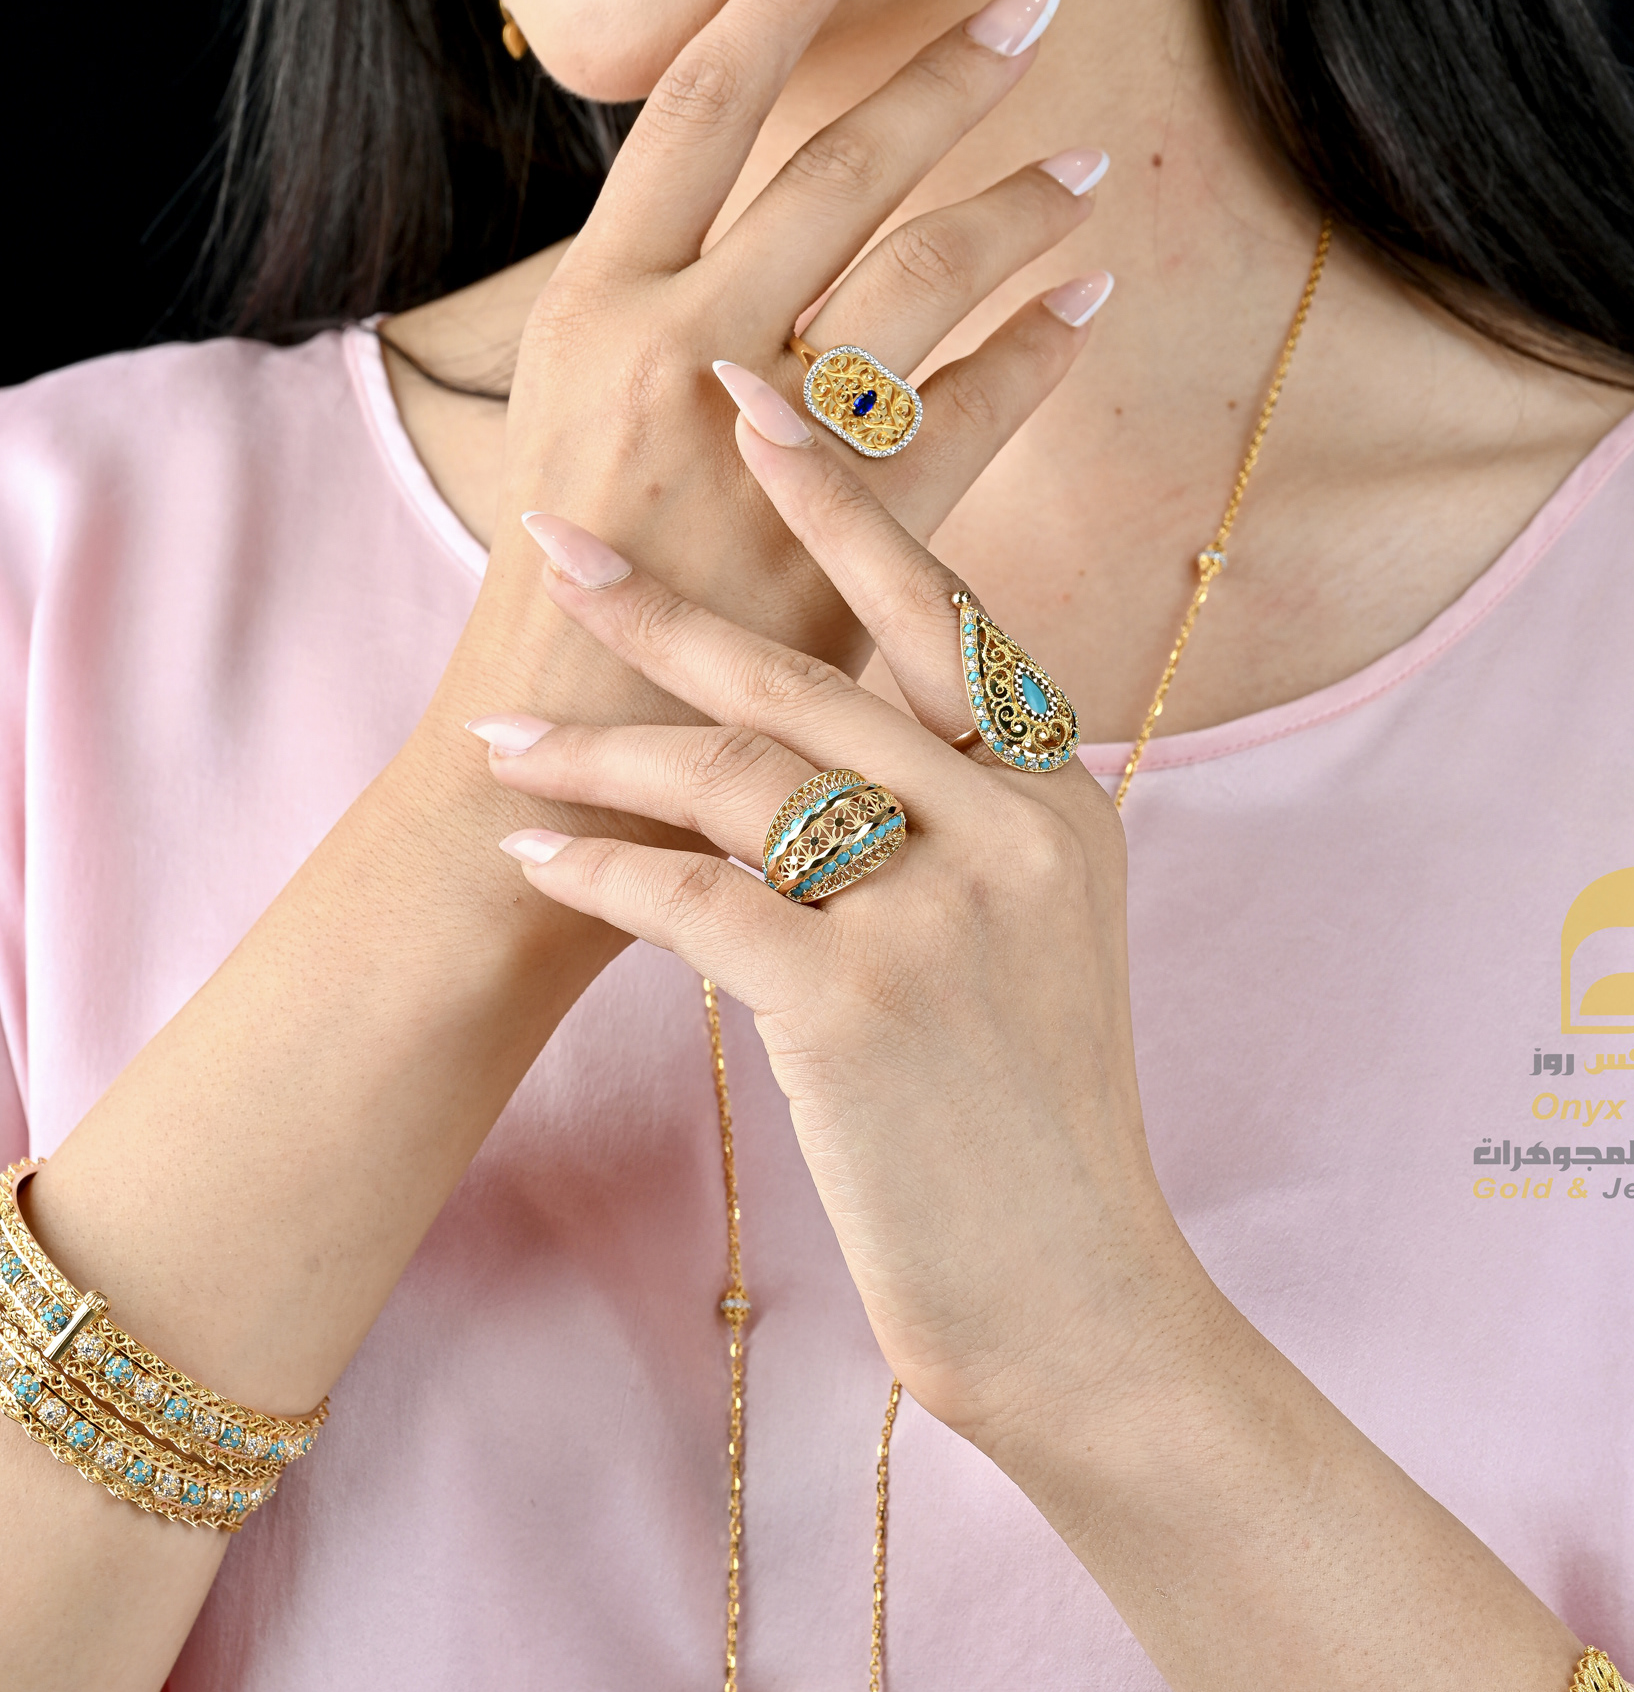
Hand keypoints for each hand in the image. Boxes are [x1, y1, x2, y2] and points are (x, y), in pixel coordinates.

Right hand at [480, 0, 1106, 678]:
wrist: (551, 755)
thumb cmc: (573, 584)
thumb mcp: (569, 410)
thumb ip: (657, 304)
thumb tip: (752, 210)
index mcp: (591, 300)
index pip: (699, 99)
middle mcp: (669, 347)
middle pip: (834, 165)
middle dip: (948, 75)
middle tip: (1034, 8)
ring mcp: (755, 444)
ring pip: (917, 274)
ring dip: (1016, 207)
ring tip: (1084, 164)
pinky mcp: (837, 541)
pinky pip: (968, 414)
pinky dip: (1034, 351)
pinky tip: (1081, 307)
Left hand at [482, 408, 1200, 1438]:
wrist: (1071, 1292)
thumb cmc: (1024, 1124)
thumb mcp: (1034, 938)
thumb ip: (962, 819)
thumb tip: (834, 733)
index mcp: (1060, 794)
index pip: (935, 612)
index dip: (838, 498)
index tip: (752, 399)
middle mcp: (1016, 825)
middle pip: (813, 669)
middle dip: (670, 596)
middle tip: (559, 526)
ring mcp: (944, 908)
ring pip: (737, 776)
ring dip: (601, 750)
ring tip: (504, 734)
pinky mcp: (858, 1000)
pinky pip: (689, 895)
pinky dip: (598, 870)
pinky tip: (534, 852)